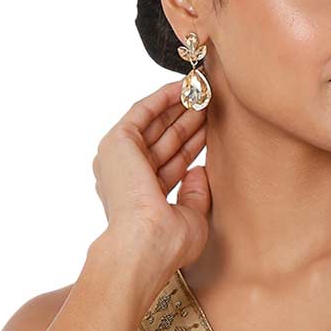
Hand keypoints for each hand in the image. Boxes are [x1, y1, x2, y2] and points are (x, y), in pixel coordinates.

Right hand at [92, 79, 210, 270]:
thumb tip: (198, 170)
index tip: (212, 127)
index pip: (171, 162)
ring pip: (154, 123)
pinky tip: (185, 87)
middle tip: (210, 102)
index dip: (192, 143)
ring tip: (204, 90)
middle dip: (186, 120)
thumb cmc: (167, 244)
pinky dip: (163, 97)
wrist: (145, 244)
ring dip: (179, 105)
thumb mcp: (191, 218)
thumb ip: (195, 194)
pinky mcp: (117, 142)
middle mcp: (127, 176)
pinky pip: (143, 111)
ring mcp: (119, 158)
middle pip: (163, 140)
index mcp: (142, 197)